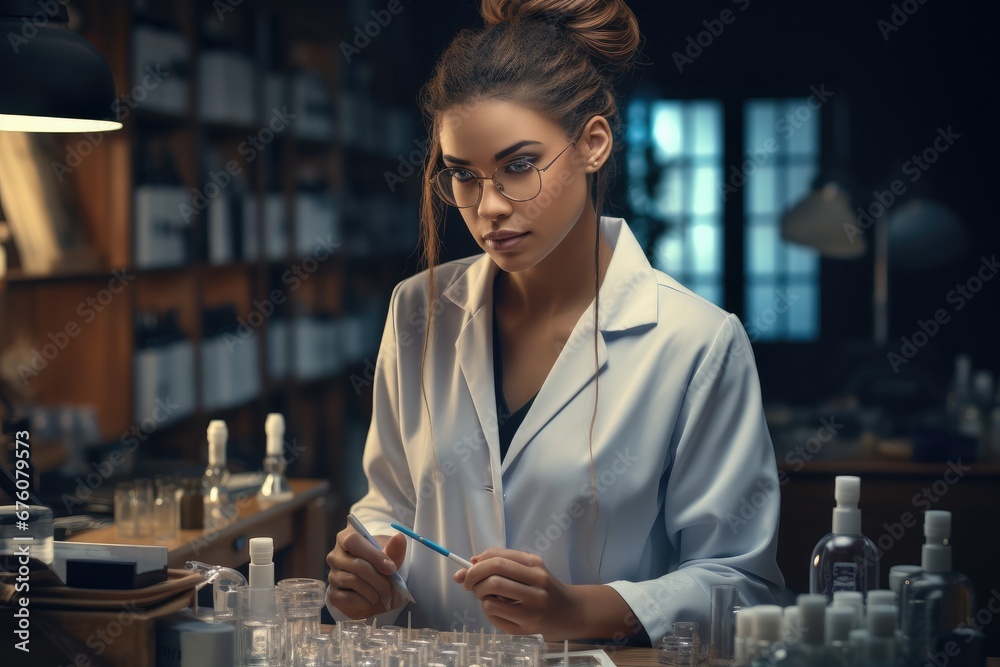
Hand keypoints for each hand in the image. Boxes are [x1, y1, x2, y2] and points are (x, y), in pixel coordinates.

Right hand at [327, 526, 406, 618]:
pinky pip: (348, 598)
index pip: (353, 541)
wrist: (376, 591)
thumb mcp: (391, 557)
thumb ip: (395, 549)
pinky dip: (364, 601)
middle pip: (357, 565)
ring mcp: (332, 575)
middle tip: (390, 587)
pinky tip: (369, 599)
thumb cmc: (381, 568)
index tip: (391, 568)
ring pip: (354, 582)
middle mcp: (335, 556)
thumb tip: (399, 538)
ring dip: (373, 591)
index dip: (373, 555)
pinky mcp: (333, 594)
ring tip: (381, 593)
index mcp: (346, 538)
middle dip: (378, 578)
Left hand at [453, 548, 581, 639]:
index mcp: (535, 564)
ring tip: (485, 596)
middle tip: (469, 584)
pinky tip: (497, 608)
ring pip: (490, 599)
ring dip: (480, 596)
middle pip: (493, 576)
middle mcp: (537, 584)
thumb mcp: (529, 567)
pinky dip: (487, 610)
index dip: (476, 564)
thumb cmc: (544, 587)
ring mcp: (532, 607)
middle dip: (473, 579)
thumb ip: (503, 562)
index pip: (497, 558)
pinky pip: (494, 615)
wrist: (570, 611)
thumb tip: (471, 563)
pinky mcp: (527, 626)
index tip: (467, 569)